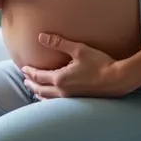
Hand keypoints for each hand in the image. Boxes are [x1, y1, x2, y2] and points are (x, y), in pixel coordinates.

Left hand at [20, 33, 134, 98]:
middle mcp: (63, 91)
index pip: (39, 76)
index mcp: (60, 79)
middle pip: (41, 90)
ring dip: (39, 93)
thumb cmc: (99, 63)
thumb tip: (41, 37)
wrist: (117, 80)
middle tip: (24, 80)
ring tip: (35, 90)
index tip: (23, 68)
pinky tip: (52, 99)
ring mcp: (70, 99)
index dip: (30, 72)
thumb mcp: (79, 49)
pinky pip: (57, 103)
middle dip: (31, 84)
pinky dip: (50, 100)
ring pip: (48, 99)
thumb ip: (59, 43)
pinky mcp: (78, 102)